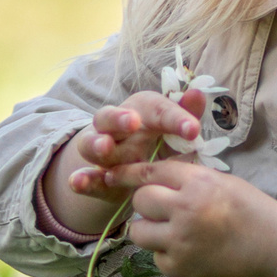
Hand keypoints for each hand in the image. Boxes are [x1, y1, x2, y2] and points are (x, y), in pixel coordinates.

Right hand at [40, 88, 203, 238]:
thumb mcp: (174, 132)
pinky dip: (81, 180)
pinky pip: (86, 177)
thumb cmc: (159, 144)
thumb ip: (187, 115)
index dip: (174, 117)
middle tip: (132, 121)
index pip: (155, 108)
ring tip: (105, 147)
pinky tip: (77, 182)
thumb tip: (199, 94)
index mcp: (140, 111)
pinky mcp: (95, 177)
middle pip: (109, 116)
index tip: (193, 129)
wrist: (133, 170)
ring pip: (90, 144)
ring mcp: (100, 151)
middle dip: (119, 118)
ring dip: (96, 144)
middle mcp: (115, 127)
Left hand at [114, 162, 276, 276]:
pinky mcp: (179, 268)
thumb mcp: (222, 182)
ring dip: (150, 230)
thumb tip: (154, 175)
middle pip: (140, 200)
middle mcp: (186, 210)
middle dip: (147, 203)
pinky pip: (156, 257)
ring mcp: (181, 242)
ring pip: (139, 231)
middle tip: (162, 209)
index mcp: (199, 183)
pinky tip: (191, 251)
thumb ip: (189, 179)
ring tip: (172, 232)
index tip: (113, 173)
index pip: (152, 171)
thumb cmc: (251, 210)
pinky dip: (167, 254)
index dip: (131, 172)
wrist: (275, 249)